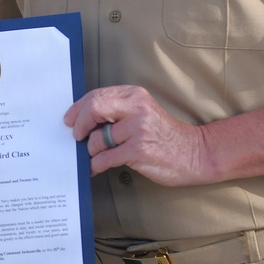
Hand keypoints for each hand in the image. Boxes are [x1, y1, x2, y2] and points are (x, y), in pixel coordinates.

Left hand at [64, 84, 207, 185]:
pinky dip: (95, 165)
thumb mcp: (142, 111)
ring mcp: (138, 129)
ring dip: (91, 150)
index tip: (69, 120)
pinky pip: (104, 158)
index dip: (78, 108)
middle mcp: (136, 108)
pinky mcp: (138, 151)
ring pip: (97, 138)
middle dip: (79, 124)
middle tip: (75, 136)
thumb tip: (82, 119)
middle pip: (94, 108)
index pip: (97, 95)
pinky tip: (95, 168)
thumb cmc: (164, 134)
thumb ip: (117, 110)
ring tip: (95, 155)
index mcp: (134, 95)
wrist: (194, 153)